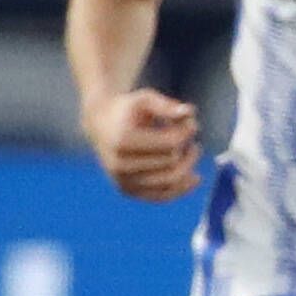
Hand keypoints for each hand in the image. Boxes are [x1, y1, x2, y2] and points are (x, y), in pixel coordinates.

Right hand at [86, 89, 201, 202]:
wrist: (101, 125)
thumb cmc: (129, 110)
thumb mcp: (145, 99)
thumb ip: (166, 106)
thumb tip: (190, 112)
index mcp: (122, 141)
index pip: (170, 143)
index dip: (187, 132)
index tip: (190, 123)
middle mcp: (119, 165)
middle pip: (172, 163)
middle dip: (188, 150)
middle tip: (192, 139)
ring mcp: (122, 180)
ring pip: (169, 183)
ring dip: (188, 167)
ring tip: (191, 151)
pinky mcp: (128, 191)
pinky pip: (161, 196)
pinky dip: (181, 189)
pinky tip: (194, 177)